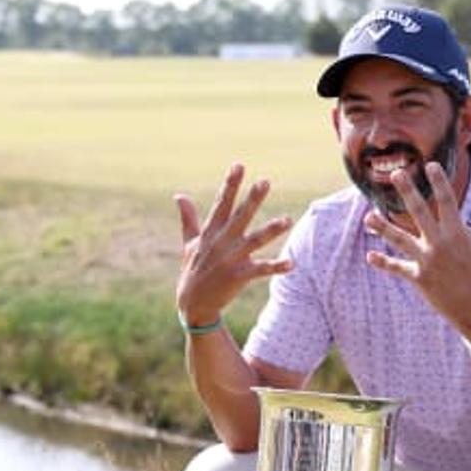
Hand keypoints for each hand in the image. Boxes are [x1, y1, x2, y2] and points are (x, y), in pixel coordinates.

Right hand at [175, 163, 292, 324]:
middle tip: (265, 181)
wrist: (192, 305)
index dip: (230, 184)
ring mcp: (230, 260)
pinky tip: (291, 263)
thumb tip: (179, 195)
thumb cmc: (192, 271)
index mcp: (210, 232)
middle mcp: (221, 243)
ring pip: (254, 241)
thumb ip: (188, 218)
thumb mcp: (188, 243)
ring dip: (271, 230)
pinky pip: (261, 270)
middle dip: (252, 199)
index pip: (221, 203)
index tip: (239, 165)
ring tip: (288, 220)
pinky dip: (275, 267)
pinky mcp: (239, 277)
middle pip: (240, 216)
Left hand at [363, 162, 470, 339]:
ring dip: (382, 227)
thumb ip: (464, 232)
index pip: (447, 201)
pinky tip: (370, 256)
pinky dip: (384, 263)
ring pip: (400, 239)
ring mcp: (427, 261)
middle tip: (396, 174)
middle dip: (408, 191)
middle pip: (420, 212)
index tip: (431, 165)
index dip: (439, 181)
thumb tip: (450, 223)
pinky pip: (398, 268)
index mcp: (458, 234)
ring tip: (368, 217)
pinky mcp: (419, 279)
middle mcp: (440, 244)